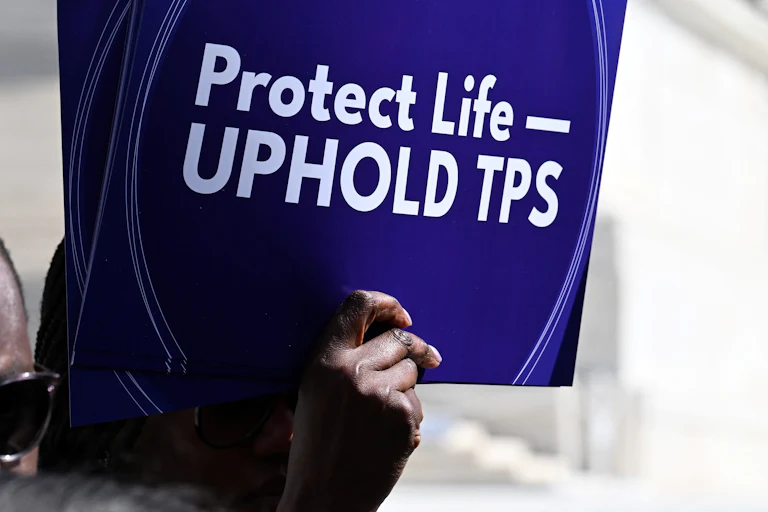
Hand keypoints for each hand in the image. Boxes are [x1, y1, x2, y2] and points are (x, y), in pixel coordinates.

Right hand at [278, 291, 441, 511]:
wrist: (324, 496)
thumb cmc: (318, 442)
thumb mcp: (315, 390)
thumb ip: (345, 358)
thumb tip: (395, 331)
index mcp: (324, 360)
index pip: (359, 305)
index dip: (387, 304)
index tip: (402, 317)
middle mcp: (352, 371)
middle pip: (399, 339)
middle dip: (414, 349)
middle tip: (427, 359)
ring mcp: (380, 394)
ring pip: (411, 371)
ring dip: (405, 387)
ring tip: (379, 417)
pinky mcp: (402, 416)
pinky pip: (416, 403)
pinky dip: (407, 416)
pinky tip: (385, 437)